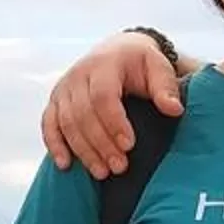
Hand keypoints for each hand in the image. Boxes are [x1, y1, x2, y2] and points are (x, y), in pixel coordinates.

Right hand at [41, 31, 182, 178]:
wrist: (118, 50)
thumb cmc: (141, 63)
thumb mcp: (158, 67)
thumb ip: (166, 87)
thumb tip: (174, 109)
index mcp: (104, 64)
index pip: (103, 96)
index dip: (114, 122)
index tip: (129, 145)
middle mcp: (79, 75)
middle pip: (83, 113)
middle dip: (100, 143)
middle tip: (119, 167)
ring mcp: (64, 88)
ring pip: (66, 122)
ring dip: (82, 150)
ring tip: (102, 173)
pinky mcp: (56, 101)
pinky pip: (49, 124)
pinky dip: (55, 145)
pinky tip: (65, 165)